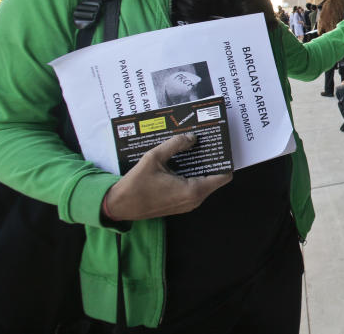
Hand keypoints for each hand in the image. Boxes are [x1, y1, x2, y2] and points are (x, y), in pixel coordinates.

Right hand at [104, 133, 231, 220]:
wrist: (119, 206)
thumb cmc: (136, 185)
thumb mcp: (154, 158)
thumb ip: (175, 144)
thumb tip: (191, 137)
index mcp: (193, 190)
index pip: (223, 176)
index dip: (224, 160)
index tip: (220, 147)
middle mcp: (194, 200)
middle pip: (214, 178)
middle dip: (212, 160)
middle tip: (207, 143)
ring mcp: (188, 204)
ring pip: (204, 183)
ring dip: (201, 167)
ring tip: (196, 149)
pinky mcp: (180, 204)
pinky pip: (194, 188)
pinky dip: (193, 175)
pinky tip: (184, 161)